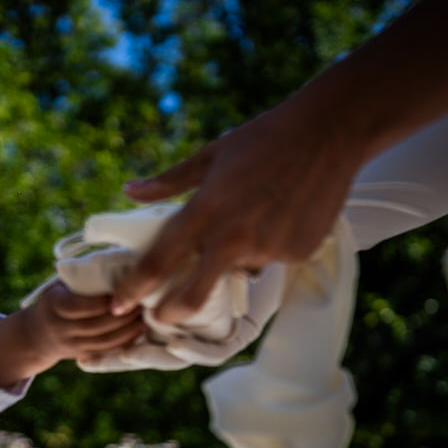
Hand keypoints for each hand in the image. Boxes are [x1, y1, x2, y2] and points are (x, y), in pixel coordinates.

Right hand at [0, 282, 143, 386]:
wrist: (35, 335)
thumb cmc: (57, 299)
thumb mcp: (60, 285)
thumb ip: (82, 276)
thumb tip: (117, 258)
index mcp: (53, 304)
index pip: (76, 306)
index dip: (101, 302)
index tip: (122, 291)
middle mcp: (60, 328)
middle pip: (96, 325)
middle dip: (123, 314)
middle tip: (143, 301)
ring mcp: (71, 345)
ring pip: (104, 341)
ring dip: (128, 329)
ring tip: (145, 315)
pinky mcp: (82, 355)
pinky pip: (107, 351)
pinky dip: (125, 342)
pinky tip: (139, 330)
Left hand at [114, 88, 364, 323]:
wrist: (330, 132)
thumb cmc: (264, 137)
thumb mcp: (212, 154)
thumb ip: (170, 181)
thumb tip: (130, 191)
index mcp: (207, 210)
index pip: (160, 260)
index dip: (134, 287)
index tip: (118, 304)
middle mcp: (234, 237)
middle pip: (193, 296)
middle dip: (171, 313)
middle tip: (160, 316)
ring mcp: (269, 249)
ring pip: (239, 270)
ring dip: (235, 257)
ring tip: (254, 214)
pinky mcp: (298, 254)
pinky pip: (272, 259)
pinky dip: (269, 246)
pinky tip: (282, 213)